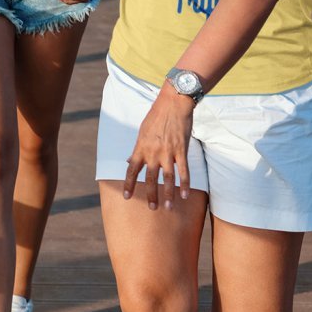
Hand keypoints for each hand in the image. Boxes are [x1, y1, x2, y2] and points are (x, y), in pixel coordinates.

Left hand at [124, 84, 193, 209]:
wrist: (173, 103)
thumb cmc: (156, 115)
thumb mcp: (142, 131)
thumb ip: (137, 149)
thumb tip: (129, 161)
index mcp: (141, 147)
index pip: (132, 170)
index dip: (129, 184)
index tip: (126, 196)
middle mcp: (153, 152)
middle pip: (150, 178)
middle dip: (151, 195)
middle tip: (152, 208)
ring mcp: (168, 152)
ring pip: (168, 178)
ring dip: (168, 194)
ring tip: (169, 207)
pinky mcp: (182, 150)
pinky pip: (184, 171)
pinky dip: (184, 184)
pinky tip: (184, 195)